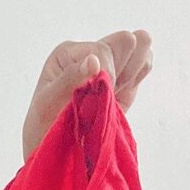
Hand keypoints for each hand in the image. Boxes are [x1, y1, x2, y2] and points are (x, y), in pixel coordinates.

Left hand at [21, 30, 152, 161]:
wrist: (55, 149)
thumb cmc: (45, 125)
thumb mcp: (47, 103)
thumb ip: (69, 79)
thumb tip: (94, 60)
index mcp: (69, 53)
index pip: (101, 50)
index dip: (106, 74)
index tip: (97, 97)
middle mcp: (90, 52)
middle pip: (126, 40)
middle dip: (120, 70)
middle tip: (105, 93)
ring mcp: (109, 62)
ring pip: (141, 46)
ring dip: (130, 75)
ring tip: (110, 95)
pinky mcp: (125, 77)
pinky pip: (145, 63)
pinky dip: (137, 80)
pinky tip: (119, 96)